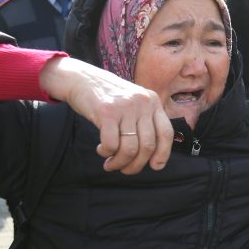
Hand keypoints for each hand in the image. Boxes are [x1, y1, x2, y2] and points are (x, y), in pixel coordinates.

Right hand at [39, 57, 172, 173]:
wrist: (82, 78)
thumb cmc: (109, 98)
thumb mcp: (134, 103)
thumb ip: (145, 121)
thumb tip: (153, 156)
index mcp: (153, 101)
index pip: (166, 133)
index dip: (163, 154)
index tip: (155, 166)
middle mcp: (143, 102)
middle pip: (147, 146)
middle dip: (136, 165)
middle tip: (125, 170)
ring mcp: (125, 106)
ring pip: (130, 149)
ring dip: (119, 163)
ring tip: (110, 164)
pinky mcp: (107, 111)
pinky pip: (112, 144)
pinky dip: (107, 153)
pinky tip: (102, 150)